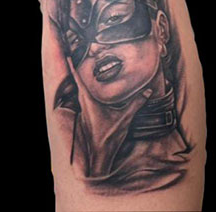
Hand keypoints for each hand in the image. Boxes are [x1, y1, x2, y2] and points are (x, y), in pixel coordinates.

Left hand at [68, 59, 152, 176]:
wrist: (100, 157)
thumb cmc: (109, 138)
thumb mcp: (125, 119)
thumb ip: (136, 104)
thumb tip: (148, 92)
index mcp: (90, 102)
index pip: (79, 81)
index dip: (73, 68)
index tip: (68, 57)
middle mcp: (84, 106)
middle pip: (77, 85)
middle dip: (75, 72)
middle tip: (74, 60)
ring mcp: (83, 113)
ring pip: (78, 94)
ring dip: (79, 84)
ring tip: (80, 73)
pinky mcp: (86, 119)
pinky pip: (82, 102)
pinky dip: (83, 94)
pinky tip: (89, 94)